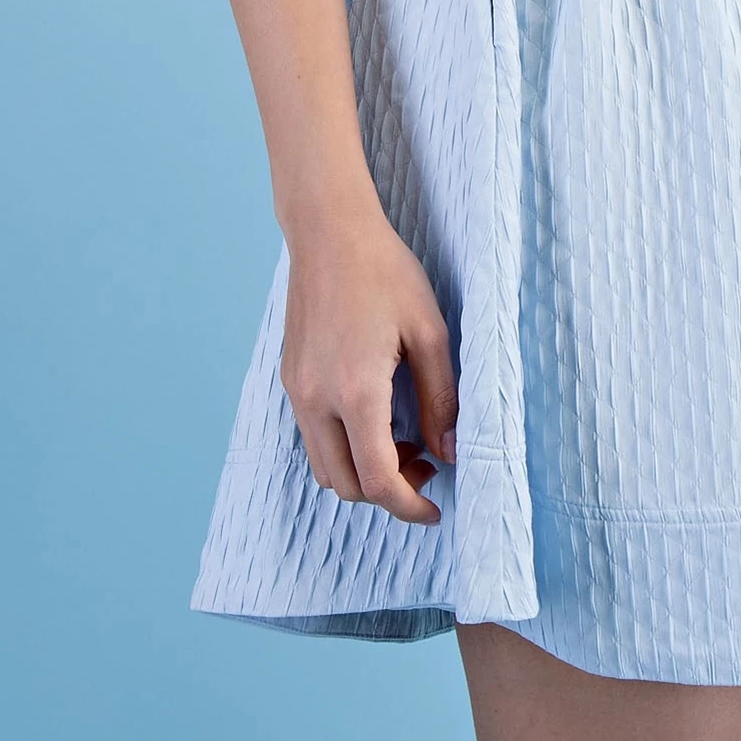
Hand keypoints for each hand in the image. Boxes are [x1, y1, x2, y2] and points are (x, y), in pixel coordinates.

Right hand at [278, 207, 458, 524]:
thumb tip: (450, 451)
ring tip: (403, 441)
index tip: (435, 510)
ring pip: (324, 466)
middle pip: (346, 485)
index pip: (378, 479)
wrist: (329, 231)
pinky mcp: (290, 379)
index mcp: (355, 391)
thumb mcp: (430, 332)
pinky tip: (374, 418)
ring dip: (362, 472)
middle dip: (387, 492)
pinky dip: (343, 447)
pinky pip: (312, 436)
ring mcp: (296, 390)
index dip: (410, 506)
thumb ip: (442, 397)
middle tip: (427, 463)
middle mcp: (316, 399)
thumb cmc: (385, 272)